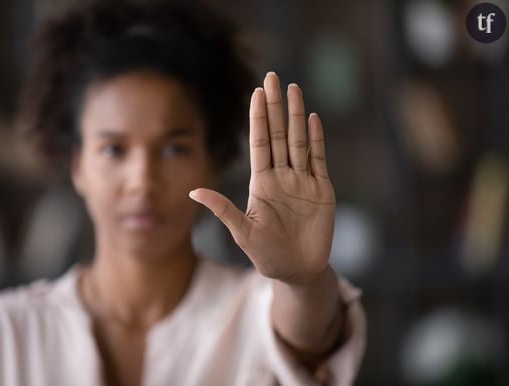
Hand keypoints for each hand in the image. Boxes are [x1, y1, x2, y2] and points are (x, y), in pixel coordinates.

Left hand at [189, 72, 334, 284]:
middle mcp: (282, 177)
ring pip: (300, 141)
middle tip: (272, 78)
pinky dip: (318, 140)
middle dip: (275, 107)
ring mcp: (302, 181)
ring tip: (294, 89)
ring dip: (297, 115)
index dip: (258, 118)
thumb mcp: (243, 232)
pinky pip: (319, 160)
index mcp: (262, 183)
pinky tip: (314, 119)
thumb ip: (223, 209)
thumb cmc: (267, 255)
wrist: (298, 271)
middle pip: (279, 135)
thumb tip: (193, 191)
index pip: (260, 143)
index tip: (256, 93)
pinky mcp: (322, 191)